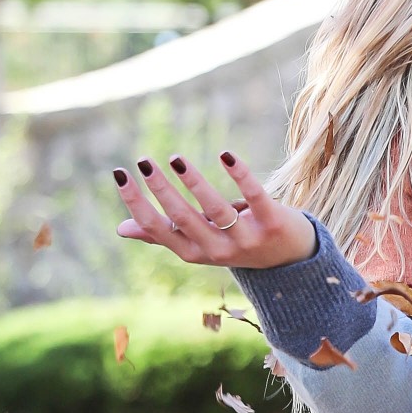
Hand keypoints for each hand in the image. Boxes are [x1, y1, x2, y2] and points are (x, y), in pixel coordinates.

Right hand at [112, 148, 315, 270]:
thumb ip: (164, 234)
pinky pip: (255, 196)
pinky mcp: (273, 223)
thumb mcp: (199, 243)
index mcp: (195, 252)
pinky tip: (225, 154)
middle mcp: (219, 250)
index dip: (137, 203)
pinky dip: (240, 175)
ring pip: (216, 210)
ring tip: (176, 159)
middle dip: (161, 189)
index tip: (120, 175)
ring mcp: (247, 238)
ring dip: (194, 182)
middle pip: (183, 219)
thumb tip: (121, 229)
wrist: (291, 258)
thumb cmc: (235, 243)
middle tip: (142, 161)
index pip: (159, 229)